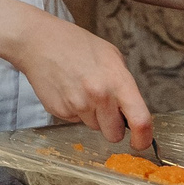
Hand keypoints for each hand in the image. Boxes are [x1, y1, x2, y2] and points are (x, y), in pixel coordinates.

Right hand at [7, 9, 155, 149]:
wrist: (39, 42)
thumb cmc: (77, 45)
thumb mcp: (111, 56)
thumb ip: (124, 85)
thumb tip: (132, 111)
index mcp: (117, 81)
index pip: (140, 121)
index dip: (144, 138)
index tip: (141, 142)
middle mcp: (99, 96)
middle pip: (114, 134)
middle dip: (113, 126)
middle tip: (105, 107)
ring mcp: (77, 105)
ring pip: (94, 127)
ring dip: (92, 115)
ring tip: (81, 89)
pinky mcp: (60, 111)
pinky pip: (75, 121)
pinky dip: (74, 110)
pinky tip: (68, 90)